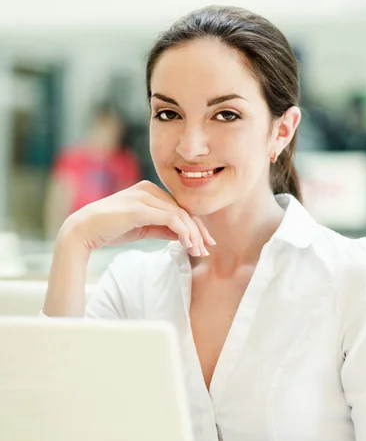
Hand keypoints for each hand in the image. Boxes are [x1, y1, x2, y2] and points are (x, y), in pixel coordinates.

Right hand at [62, 181, 214, 255]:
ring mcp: (144, 196)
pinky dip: (182, 231)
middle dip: (198, 231)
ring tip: (198, 251)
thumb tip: (185, 236)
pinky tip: (187, 244)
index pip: (179, 208)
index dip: (195, 225)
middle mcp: (148, 189)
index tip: (204, 243)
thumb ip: (163, 228)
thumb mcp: (143, 228)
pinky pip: (170, 218)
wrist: (84, 230)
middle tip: (207, 248)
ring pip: (179, 214)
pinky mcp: (140, 207)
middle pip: (183, 210)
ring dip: (192, 234)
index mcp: (148, 191)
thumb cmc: (111, 229)